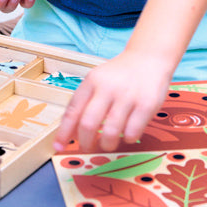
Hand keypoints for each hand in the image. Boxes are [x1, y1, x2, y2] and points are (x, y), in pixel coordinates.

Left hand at [53, 50, 173, 152]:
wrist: (148, 57)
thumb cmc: (119, 75)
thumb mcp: (98, 80)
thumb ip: (85, 102)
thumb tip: (71, 133)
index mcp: (92, 81)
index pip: (73, 110)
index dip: (64, 132)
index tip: (58, 146)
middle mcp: (108, 87)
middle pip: (88, 124)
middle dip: (85, 143)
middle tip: (87, 148)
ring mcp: (127, 96)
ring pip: (110, 132)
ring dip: (106, 145)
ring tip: (108, 144)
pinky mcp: (146, 104)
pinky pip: (132, 132)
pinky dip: (127, 139)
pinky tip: (127, 134)